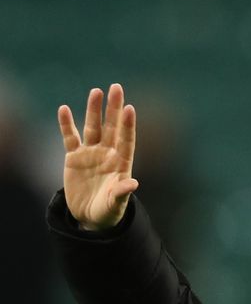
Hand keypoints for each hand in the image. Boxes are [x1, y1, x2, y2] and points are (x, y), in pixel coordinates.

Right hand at [58, 84, 138, 230]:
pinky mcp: (74, 157)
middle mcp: (108, 153)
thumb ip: (122, 193)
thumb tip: (133, 183)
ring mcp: (91, 153)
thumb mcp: (115, 204)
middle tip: (116, 87)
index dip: (127, 125)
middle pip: (111, 127)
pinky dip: (66, 124)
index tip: (130, 108)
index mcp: (121, 162)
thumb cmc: (108, 210)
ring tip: (96, 91)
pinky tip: (64, 109)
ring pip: (92, 127)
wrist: (90, 216)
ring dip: (93, 110)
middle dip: (113, 108)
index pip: (126, 139)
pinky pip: (70, 137)